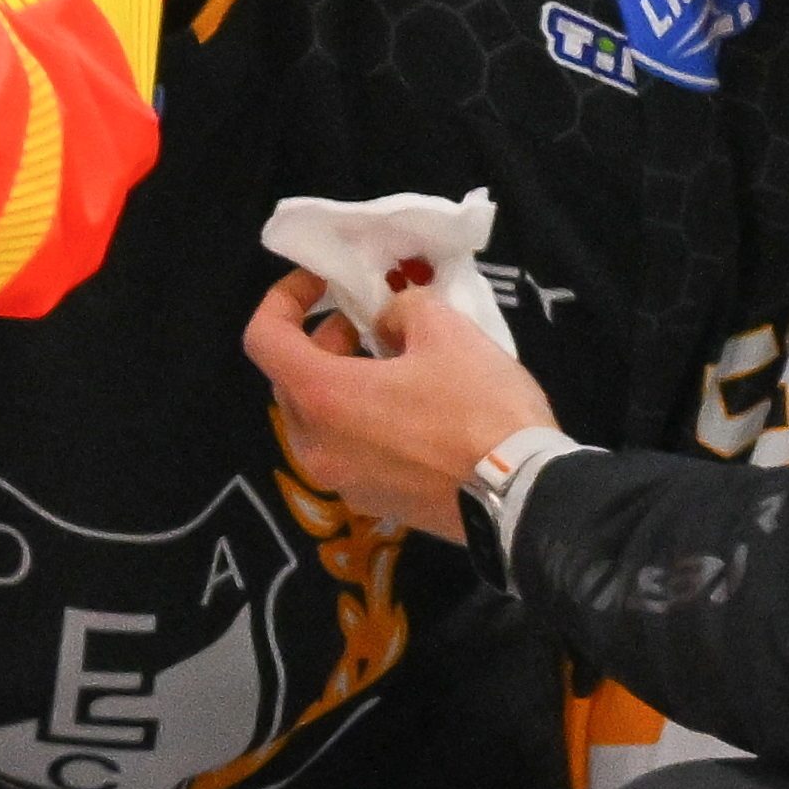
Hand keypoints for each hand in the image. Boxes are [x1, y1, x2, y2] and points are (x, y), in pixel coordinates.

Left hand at [243, 272, 558, 544]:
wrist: (524, 496)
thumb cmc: (478, 408)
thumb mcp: (445, 331)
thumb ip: (401, 309)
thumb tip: (387, 320)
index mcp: (322, 399)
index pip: (264, 339)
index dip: (283, 299)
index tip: (321, 284)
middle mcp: (317, 447)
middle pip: (290, 381)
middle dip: (321, 341)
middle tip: (366, 320)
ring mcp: (343, 483)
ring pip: (319, 419)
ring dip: (342, 382)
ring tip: (393, 361)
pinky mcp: (374, 504)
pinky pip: (349, 451)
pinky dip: (362, 421)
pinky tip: (411, 410)